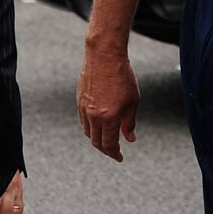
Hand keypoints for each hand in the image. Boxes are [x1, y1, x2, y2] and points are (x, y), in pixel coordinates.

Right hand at [78, 45, 139, 161]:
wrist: (104, 56)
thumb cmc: (123, 76)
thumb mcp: (133, 101)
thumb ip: (129, 123)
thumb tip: (130, 139)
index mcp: (108, 118)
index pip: (109, 145)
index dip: (115, 154)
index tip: (120, 157)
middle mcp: (93, 116)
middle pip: (96, 142)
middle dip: (106, 150)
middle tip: (114, 151)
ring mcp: (84, 109)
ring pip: (88, 132)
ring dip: (97, 139)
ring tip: (107, 139)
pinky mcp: (79, 101)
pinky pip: (83, 121)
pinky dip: (90, 127)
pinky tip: (99, 125)